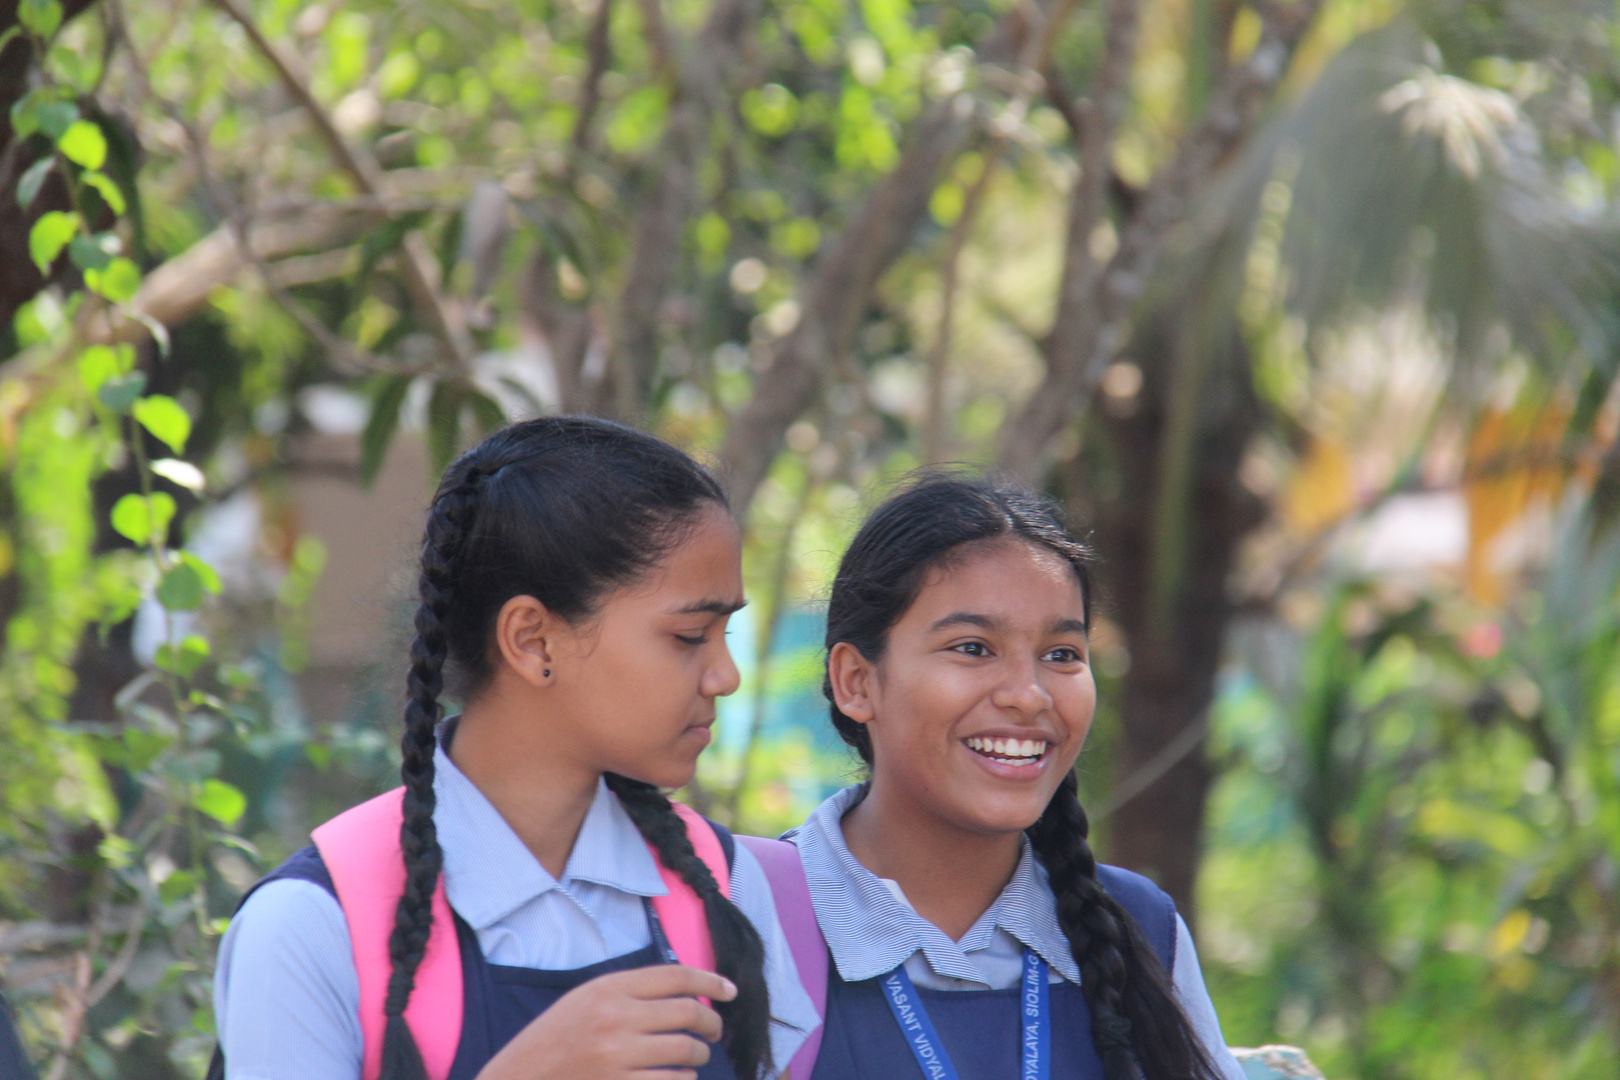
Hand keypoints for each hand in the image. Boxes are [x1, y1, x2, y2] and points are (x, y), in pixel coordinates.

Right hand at [475, 964, 736, 1079]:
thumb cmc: (555, 1040)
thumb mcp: (585, 1000)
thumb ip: (630, 992)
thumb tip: (686, 992)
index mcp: (608, 988)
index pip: (676, 976)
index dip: (710, 981)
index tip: (730, 990)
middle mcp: (616, 1018)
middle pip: (689, 1012)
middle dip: (711, 1023)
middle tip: (714, 1031)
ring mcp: (618, 1056)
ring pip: (687, 1051)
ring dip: (698, 1055)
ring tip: (694, 1057)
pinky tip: (678, 1078)